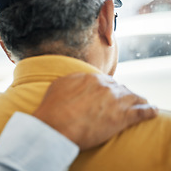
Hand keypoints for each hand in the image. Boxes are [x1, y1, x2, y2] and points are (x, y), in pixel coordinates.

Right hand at [33, 73, 157, 149]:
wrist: (54, 126)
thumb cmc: (52, 108)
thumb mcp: (58, 85)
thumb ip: (72, 80)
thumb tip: (78, 80)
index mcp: (91, 78)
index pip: (106, 81)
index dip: (109, 88)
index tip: (109, 94)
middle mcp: (105, 87)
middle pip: (121, 88)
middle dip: (123, 94)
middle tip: (124, 101)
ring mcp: (115, 101)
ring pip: (134, 98)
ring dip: (138, 101)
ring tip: (142, 104)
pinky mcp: (122, 118)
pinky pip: (143, 112)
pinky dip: (149, 112)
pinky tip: (152, 112)